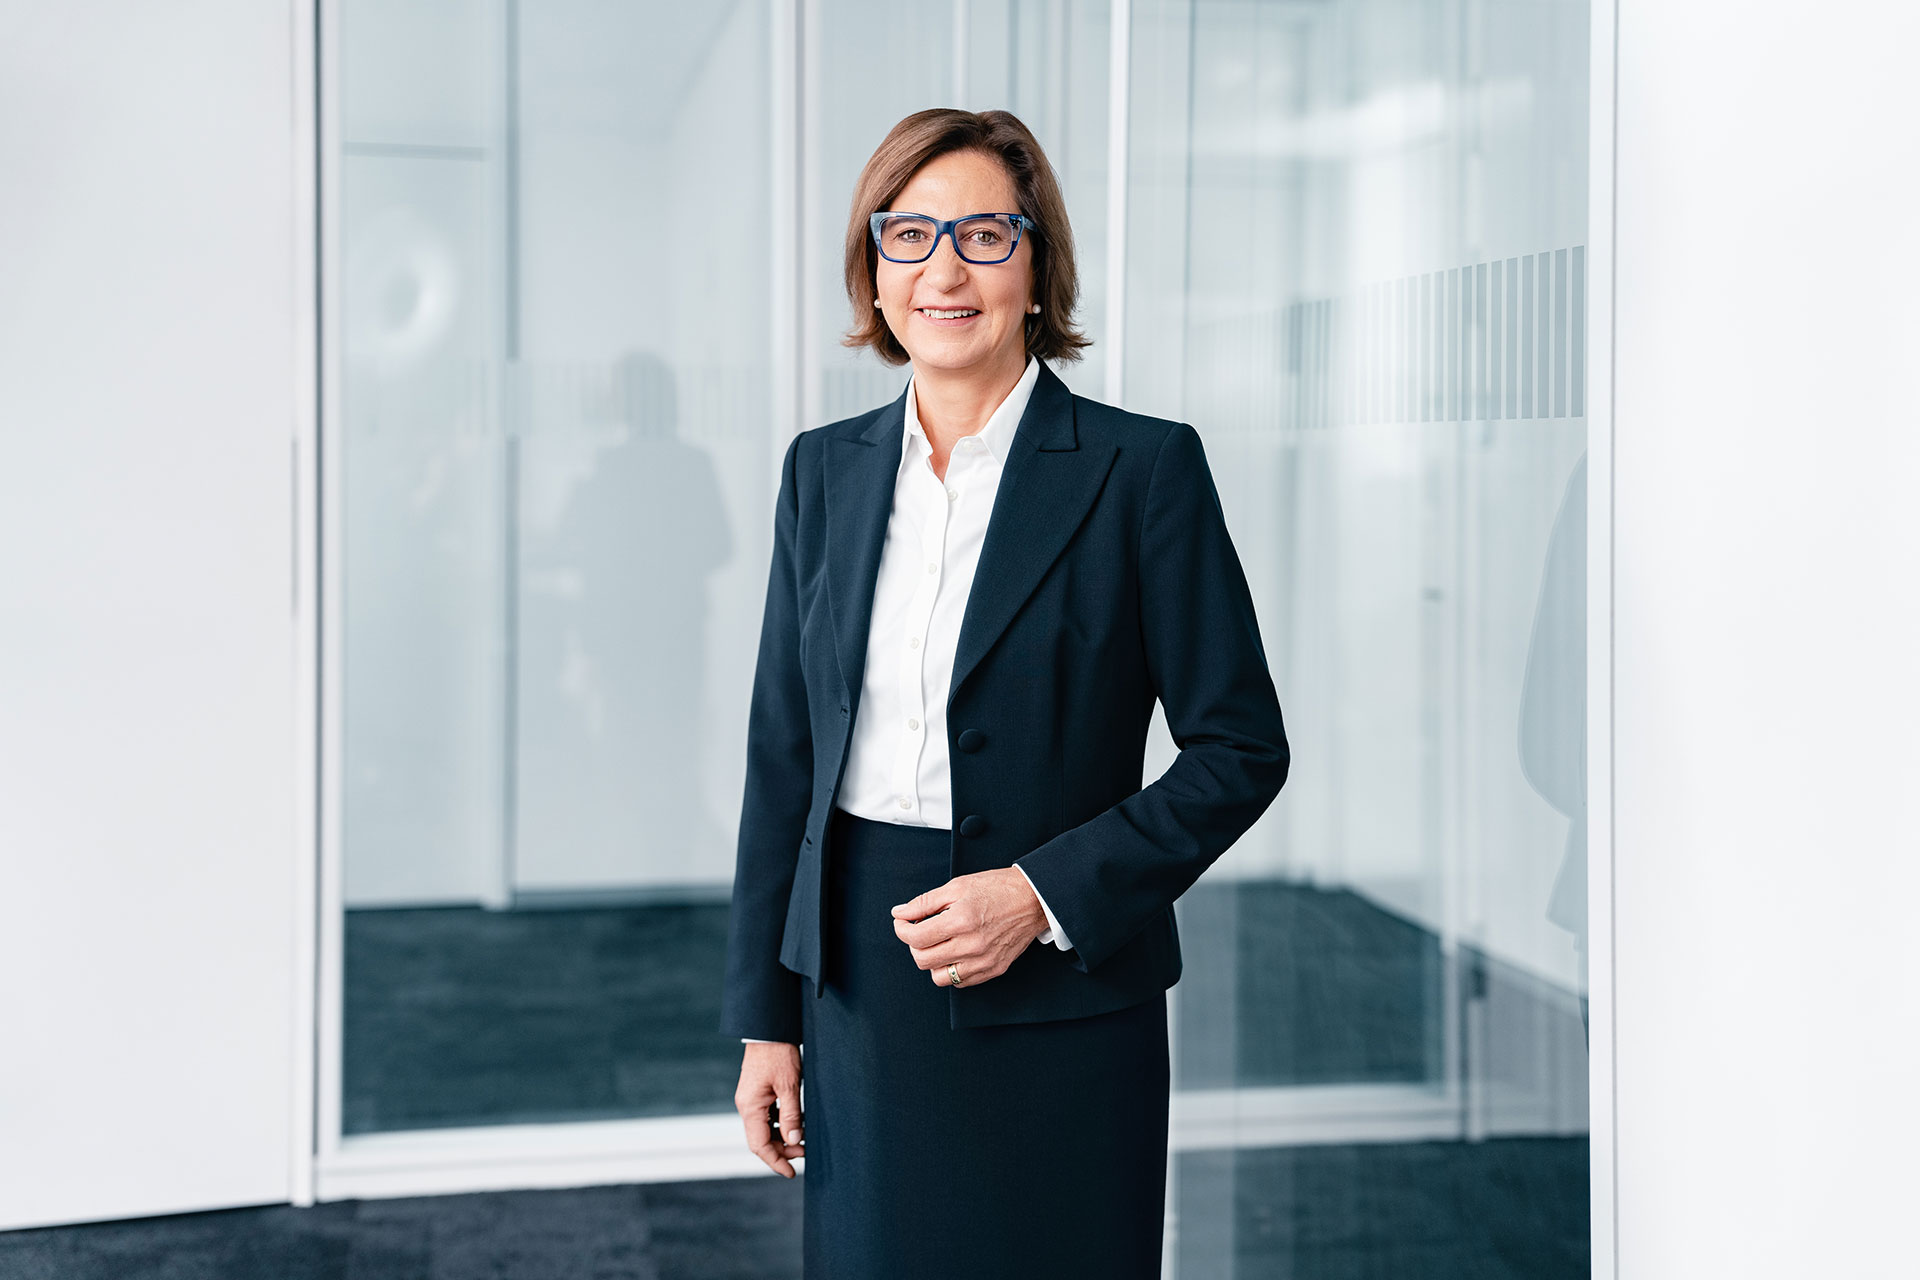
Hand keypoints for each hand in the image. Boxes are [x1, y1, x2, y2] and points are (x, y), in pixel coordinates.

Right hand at [735, 1041, 804, 1177]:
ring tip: (804, 1140)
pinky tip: (796, 1123)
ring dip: (782, 1138)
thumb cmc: (779, 1053)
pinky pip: (767, 1117)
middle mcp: (746, 1106)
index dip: (776, 1161)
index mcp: (750, 1107)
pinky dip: (780, 1124)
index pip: (759, 1145)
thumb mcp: (789, 1085)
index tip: (791, 1173)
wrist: (769, 1029)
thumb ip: (792, 1116)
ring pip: (764, 1129)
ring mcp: (750, 1100)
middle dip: (782, 1150)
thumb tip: (795, 1142)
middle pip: (761, 1139)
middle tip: (806, 1152)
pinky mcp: (756, 1093)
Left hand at [890, 867, 1048, 987]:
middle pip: (923, 960)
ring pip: (939, 977)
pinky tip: (956, 951)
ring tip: (939, 943)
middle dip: (914, 945)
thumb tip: (899, 913)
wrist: (1034, 899)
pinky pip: (960, 982)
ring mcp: (984, 961)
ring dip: (932, 961)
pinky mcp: (994, 970)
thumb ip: (924, 902)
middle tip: (920, 931)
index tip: (903, 922)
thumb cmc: (997, 888)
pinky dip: (951, 969)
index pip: (916, 938)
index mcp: (961, 920)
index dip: (902, 930)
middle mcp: (972, 945)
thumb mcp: (957, 886)